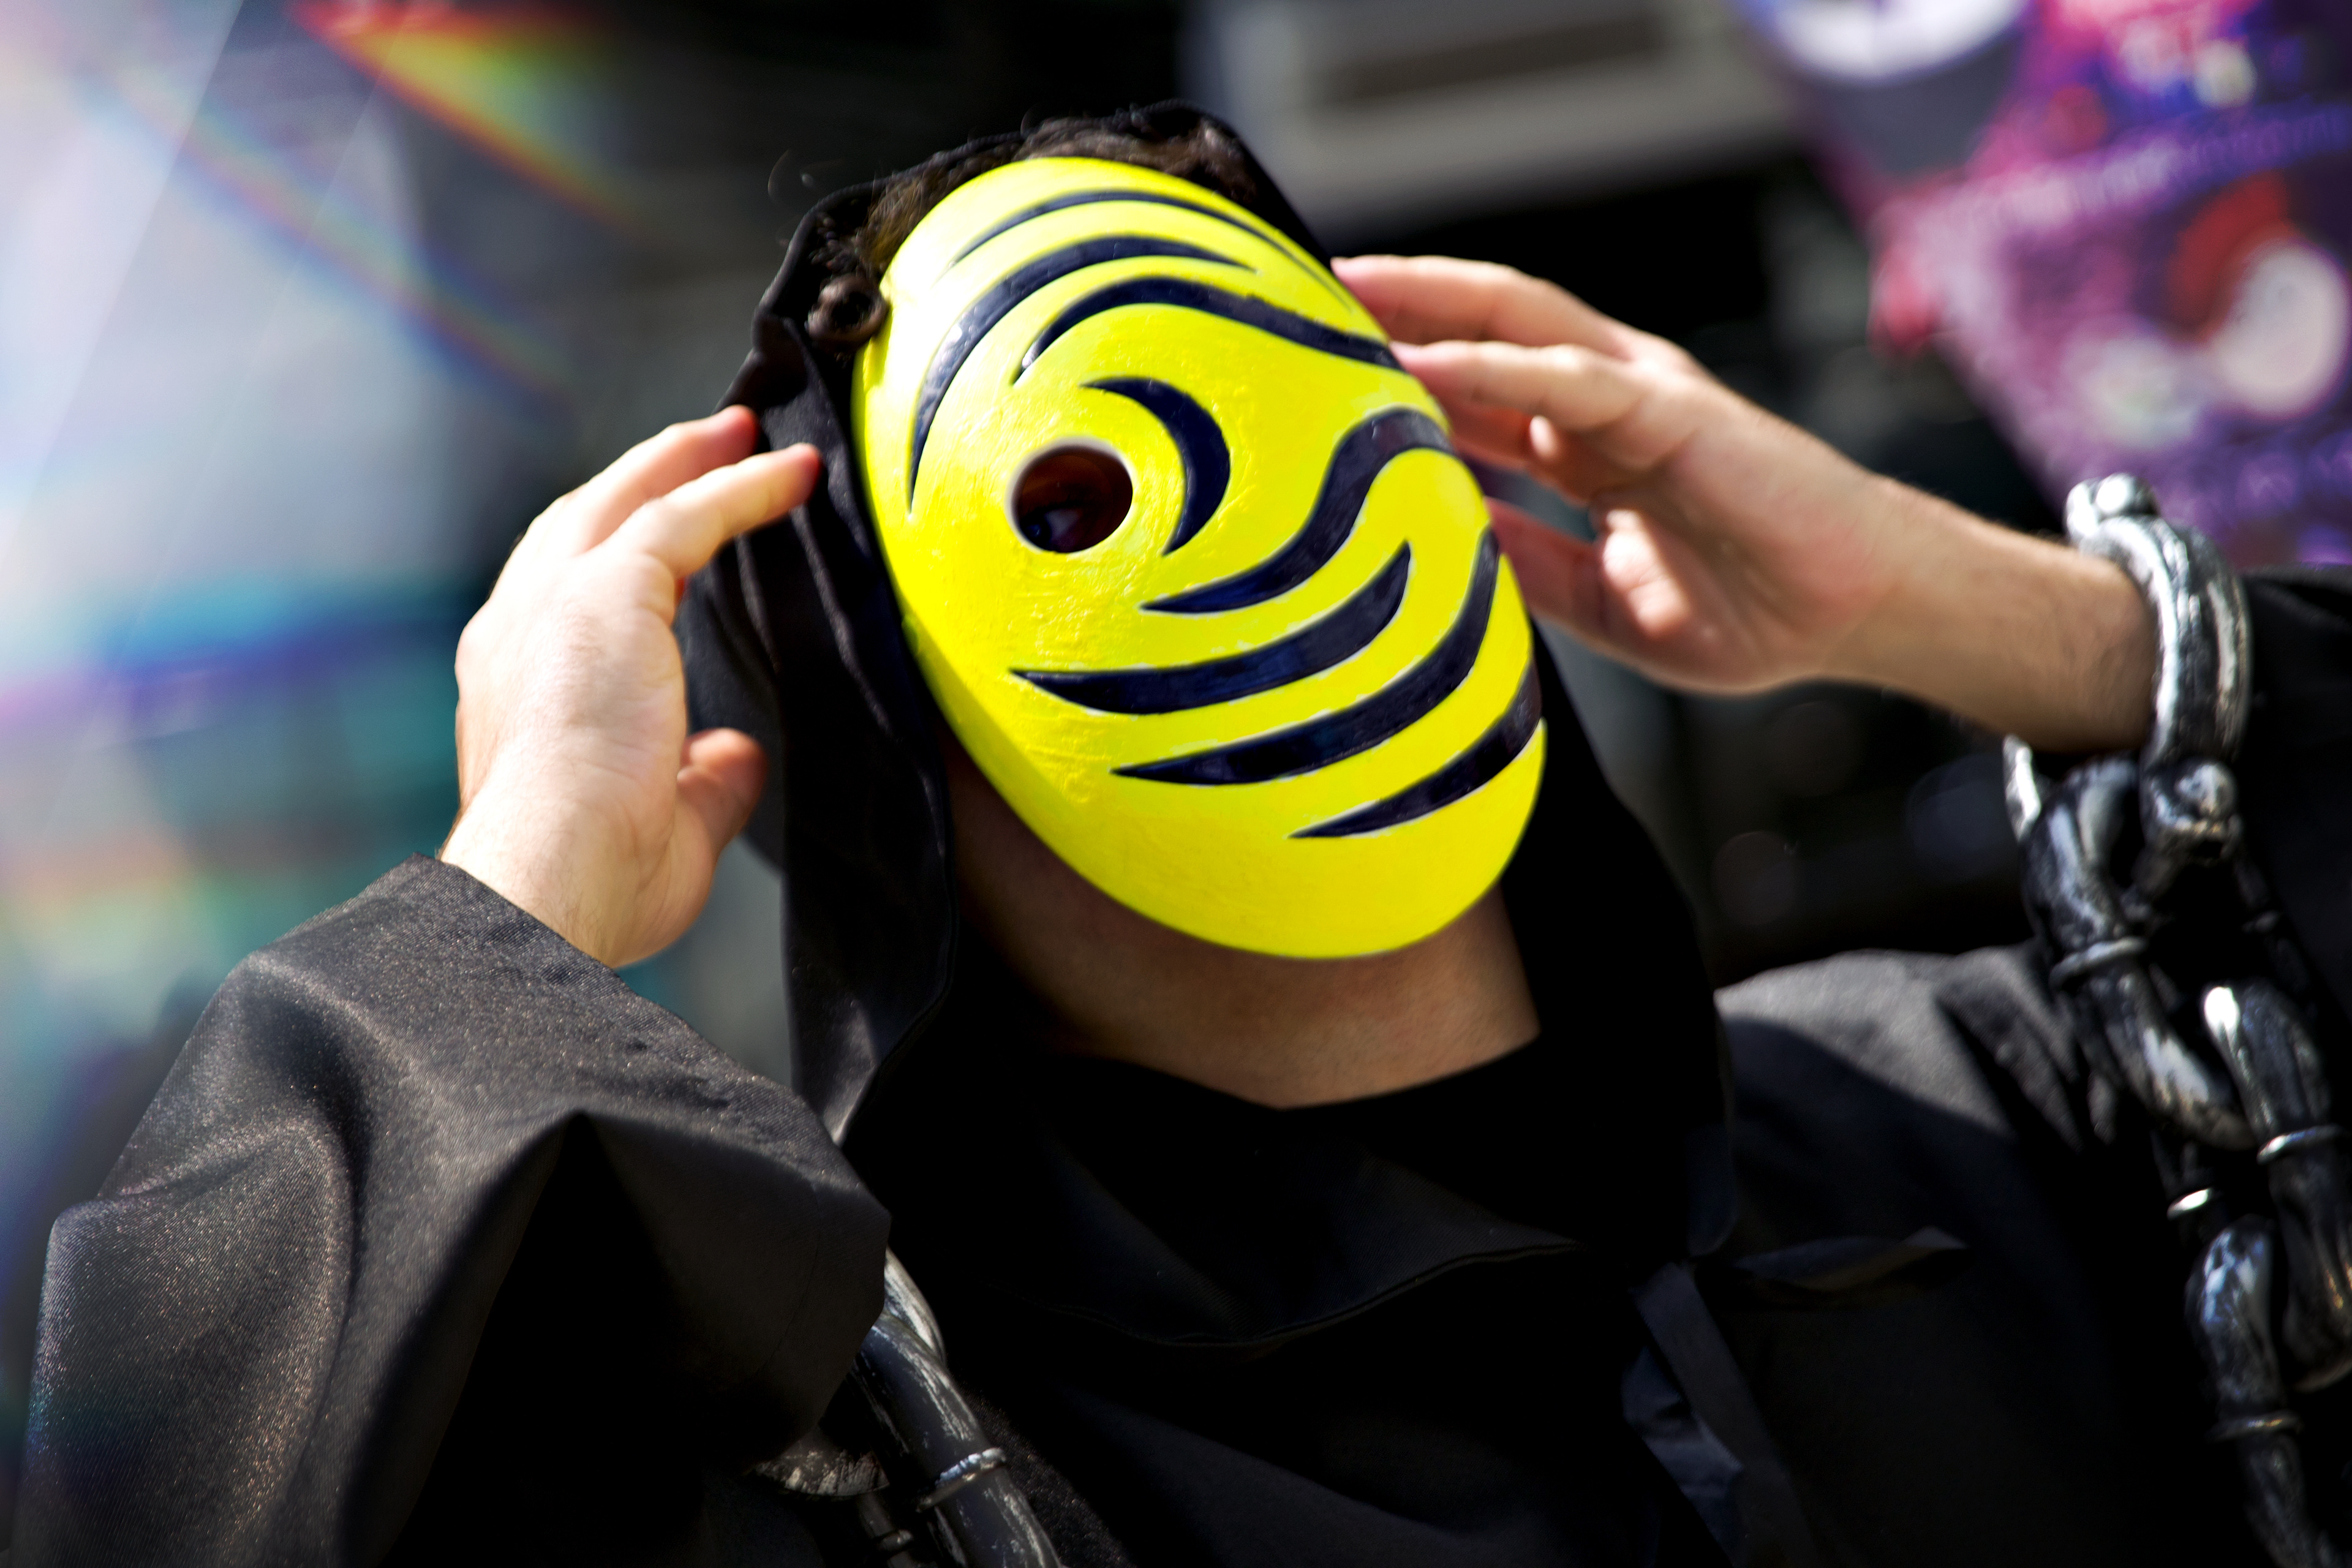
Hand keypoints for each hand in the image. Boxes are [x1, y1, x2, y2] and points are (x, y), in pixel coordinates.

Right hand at [441, 407, 818, 966]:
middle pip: (581, 524)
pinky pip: (686, 515)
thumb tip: (734, 754)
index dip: (616, 560)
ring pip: (626, 501)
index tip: (667, 541)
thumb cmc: (592, 880)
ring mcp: (550, 605)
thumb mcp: (664, 824)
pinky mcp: (603, 590)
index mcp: (515, 692)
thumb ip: (700, 780)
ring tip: (741, 436)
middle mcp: (515, 634)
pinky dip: (741, 486)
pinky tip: (793, 473)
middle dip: (642, 480)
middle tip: (704, 448)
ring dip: (688, 461)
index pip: (562, 601)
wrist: (550, 878)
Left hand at [1333, 254, 2155, 750]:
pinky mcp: (1673, 409)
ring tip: (1339, 299)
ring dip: (1423, 308)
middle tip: (1300, 305)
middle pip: (1478, 331)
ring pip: (1512, 325)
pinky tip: (1420, 367)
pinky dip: (1489, 368)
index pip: (1472, 389)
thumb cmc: (1744, 607)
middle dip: (1392, 312)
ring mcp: (1639, 396)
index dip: (1393, 377)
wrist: (1852, 615)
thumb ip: (1522, 564)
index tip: (1313, 379)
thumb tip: (1436, 548)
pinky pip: (1566, 378)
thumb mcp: (1595, 598)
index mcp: (1584, 443)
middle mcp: (1603, 403)